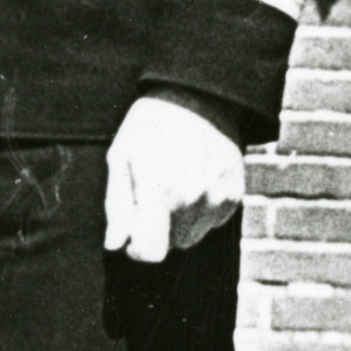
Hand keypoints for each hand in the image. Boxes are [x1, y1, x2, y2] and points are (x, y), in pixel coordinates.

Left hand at [104, 93, 244, 263]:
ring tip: (174, 183)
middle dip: (158, 228)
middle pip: (171, 245)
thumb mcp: (120, 158)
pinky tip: (194, 180)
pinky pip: (211, 222)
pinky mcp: (234, 196)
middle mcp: (193, 199)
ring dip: (179, 221)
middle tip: (154, 192)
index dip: (138, 250)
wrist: (198, 97)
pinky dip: (200, 211)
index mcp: (160, 191)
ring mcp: (218, 199)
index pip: (150, 253)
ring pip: (192, 236)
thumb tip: (115, 245)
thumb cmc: (150, 126)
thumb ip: (118, 207)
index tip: (133, 236)